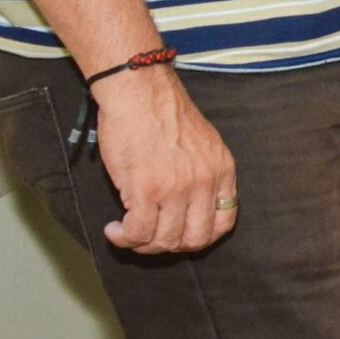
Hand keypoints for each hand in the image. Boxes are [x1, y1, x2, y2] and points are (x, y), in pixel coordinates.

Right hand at [95, 62, 239, 253]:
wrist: (139, 92)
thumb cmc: (163, 113)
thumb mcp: (203, 143)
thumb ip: (204, 173)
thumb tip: (191, 206)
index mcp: (222, 169)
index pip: (224, 222)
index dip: (201, 237)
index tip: (180, 235)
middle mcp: (204, 181)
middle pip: (195, 239)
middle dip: (171, 246)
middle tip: (150, 237)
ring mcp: (177, 188)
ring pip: (165, 240)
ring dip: (142, 244)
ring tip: (127, 233)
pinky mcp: (146, 190)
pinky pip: (139, 232)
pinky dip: (124, 238)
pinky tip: (115, 229)